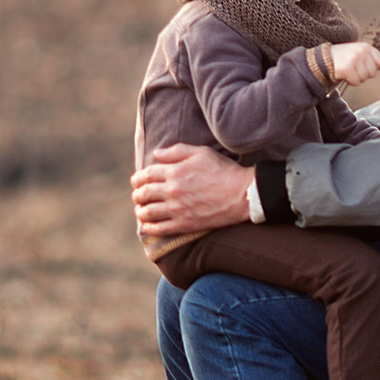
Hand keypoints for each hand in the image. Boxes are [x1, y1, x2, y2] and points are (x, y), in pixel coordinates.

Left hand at [131, 144, 255, 236]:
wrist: (243, 194)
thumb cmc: (224, 170)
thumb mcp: (201, 152)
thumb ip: (177, 151)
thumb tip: (156, 153)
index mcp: (175, 171)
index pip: (146, 175)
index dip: (138, 178)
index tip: (136, 181)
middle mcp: (172, 190)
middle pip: (143, 194)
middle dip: (137, 195)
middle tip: (138, 196)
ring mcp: (177, 209)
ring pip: (148, 212)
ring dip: (140, 211)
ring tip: (141, 211)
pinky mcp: (185, 224)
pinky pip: (160, 229)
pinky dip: (149, 228)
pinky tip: (147, 227)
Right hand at [327, 41, 379, 85]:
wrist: (323, 60)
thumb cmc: (342, 58)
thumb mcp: (358, 53)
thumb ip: (372, 58)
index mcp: (366, 47)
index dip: (372, 67)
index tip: (362, 65)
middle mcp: (361, 51)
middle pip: (373, 72)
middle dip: (363, 74)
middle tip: (353, 68)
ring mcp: (355, 59)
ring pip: (364, 78)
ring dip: (356, 78)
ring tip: (348, 71)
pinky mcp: (348, 68)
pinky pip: (356, 82)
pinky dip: (350, 81)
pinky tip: (344, 75)